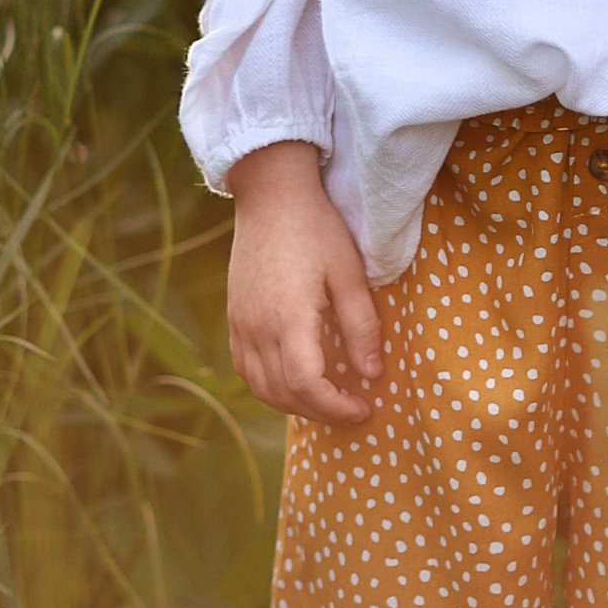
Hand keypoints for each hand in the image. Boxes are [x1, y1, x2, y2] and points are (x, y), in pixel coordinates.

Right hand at [223, 140, 384, 424]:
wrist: (271, 195)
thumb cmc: (317, 229)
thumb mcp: (349, 275)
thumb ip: (362, 327)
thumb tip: (373, 374)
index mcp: (288, 318)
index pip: (306, 385)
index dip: (336, 408)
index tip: (365, 408)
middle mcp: (258, 327)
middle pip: (283, 394)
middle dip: (320, 412)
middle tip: (353, 410)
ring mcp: (241, 323)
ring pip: (260, 387)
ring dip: (294, 404)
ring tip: (327, 400)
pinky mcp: (234, 316)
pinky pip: (246, 368)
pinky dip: (270, 386)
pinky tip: (294, 380)